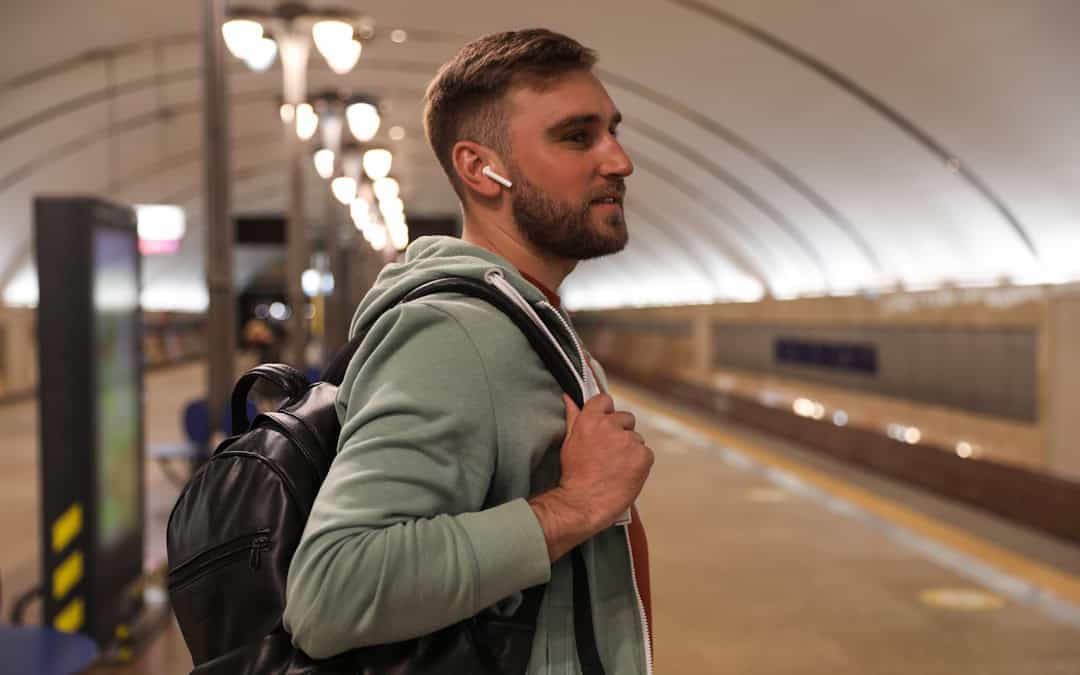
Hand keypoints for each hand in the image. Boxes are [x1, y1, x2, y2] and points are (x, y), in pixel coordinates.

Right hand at [529, 394, 653, 559]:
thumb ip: (573, 416)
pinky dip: (640, 464)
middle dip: (621, 433)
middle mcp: (610, 426)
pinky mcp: (643, 456)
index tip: (605, 426)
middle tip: (611, 453)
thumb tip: (569, 397)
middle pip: (626, 419)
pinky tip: (626, 474)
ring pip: (636, 439)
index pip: (605, 400)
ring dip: (630, 450)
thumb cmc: (573, 474)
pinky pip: (647, 454)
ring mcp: (628, 440)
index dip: (607, 413)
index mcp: (590, 419)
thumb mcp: (569, 441)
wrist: (582, 503)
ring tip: (617, 468)